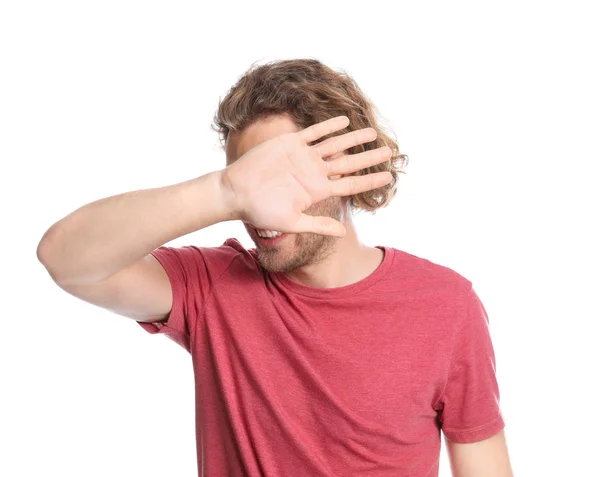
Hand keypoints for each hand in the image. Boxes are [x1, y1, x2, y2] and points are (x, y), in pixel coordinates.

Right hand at [218, 115, 392, 236]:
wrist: (236, 193)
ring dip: (354, 139)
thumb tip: (343, 233)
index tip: (389, 177)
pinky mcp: (290, 143)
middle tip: (390, 152)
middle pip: (348, 163)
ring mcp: (303, 157)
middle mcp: (314, 172)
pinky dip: (328, 126)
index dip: (370, 180)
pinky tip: (344, 121)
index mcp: (317, 190)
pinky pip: (314, 132)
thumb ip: (318, 225)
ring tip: (372, 133)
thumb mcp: (292, 222)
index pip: (350, 184)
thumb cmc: (261, 212)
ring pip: (335, 145)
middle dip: (369, 158)